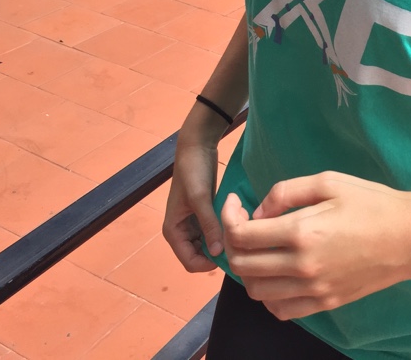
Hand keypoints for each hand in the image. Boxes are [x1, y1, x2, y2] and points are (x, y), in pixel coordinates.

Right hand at [162, 131, 223, 272]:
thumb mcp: (200, 198)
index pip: (190, 262)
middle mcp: (181, 232)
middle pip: (199, 256)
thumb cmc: (193, 171)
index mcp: (173, 232)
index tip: (229, 255)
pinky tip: (236, 224)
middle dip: (216, 253)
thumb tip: (218, 253)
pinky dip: (223, 231)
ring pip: (208, 245)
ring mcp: (193, 224)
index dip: (208, 265)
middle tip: (237, 244)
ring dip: (221, 242)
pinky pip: (213, 232)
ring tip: (237, 233)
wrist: (197, 146)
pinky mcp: (204, 214)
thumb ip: (208, 225)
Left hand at [221, 171, 410, 319]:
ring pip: (256, 290)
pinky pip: (280, 310)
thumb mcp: (329, 181)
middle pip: (242, 264)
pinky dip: (268, 293)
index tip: (235, 202)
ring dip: (247, 268)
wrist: (410, 237)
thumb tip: (259, 211)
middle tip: (243, 222)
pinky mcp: (324, 303)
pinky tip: (276, 272)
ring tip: (258, 246)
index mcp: (302, 231)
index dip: (228, 216)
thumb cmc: (372, 202)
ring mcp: (313, 290)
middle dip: (232, 240)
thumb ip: (287, 192)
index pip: (242, 235)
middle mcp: (302, 266)